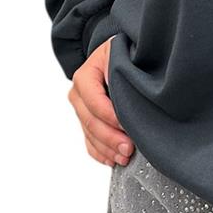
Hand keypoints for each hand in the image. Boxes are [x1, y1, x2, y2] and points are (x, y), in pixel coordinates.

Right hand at [68, 34, 135, 167]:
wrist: (117, 53)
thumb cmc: (123, 53)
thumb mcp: (123, 53)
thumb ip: (123, 71)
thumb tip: (134, 92)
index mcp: (85, 75)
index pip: (94, 100)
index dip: (111, 116)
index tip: (128, 127)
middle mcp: (78, 93)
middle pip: (91, 121)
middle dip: (110, 138)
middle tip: (129, 149)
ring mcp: (80, 109)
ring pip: (90, 135)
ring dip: (107, 149)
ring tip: (125, 157)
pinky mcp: (86, 121)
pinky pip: (89, 142)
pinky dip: (101, 153)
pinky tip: (113, 159)